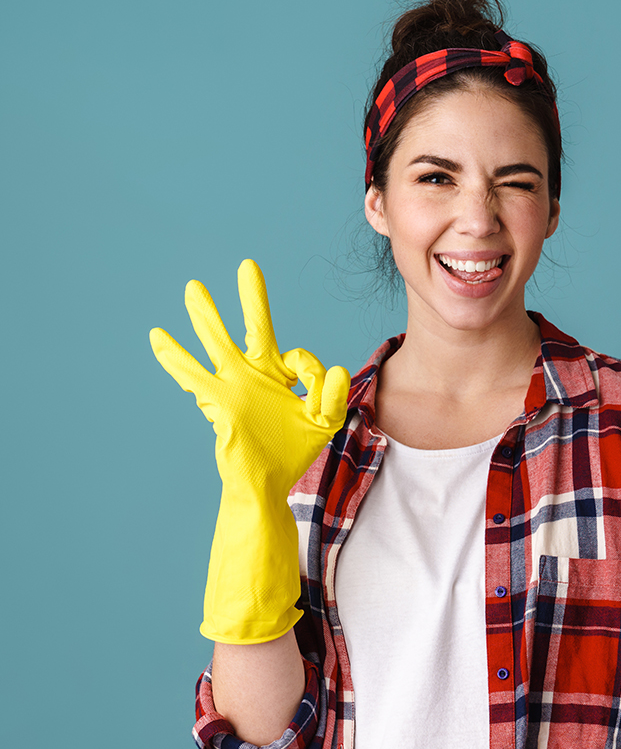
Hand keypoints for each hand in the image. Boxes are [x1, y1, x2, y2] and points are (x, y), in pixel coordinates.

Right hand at [150, 259, 349, 642]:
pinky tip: (158, 337)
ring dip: (207, 316)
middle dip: (252, 299)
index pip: (300, 358)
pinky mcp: (219, 402)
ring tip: (195, 288)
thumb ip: (332, 395)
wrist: (268, 482)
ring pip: (219, 342)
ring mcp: (235, 386)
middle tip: (248, 266)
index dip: (312, 373)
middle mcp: (257, 375)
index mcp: (283, 378)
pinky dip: (175, 357)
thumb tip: (334, 369)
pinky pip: (193, 375)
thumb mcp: (324, 422)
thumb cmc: (293, 451)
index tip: (313, 390)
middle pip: (255, 329)